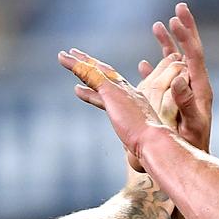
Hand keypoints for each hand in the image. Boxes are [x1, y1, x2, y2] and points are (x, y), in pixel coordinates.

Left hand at [60, 48, 181, 171]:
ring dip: (78, 62)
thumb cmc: (152, 148)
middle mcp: (129, 91)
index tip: (94, 74)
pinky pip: (89, 74)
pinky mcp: (110, 92)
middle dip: (92, 64)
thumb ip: (136, 147)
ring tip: (63, 55)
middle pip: (107, 73)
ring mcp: (120, 90)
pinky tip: (64, 60)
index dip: (104, 79)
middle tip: (76, 56)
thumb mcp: (142, 144)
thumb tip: (136, 162)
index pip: (117, 86)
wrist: (154, 142)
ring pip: (95, 70)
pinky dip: (76, 66)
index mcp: (138, 101)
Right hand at [141, 3, 212, 151]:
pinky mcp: (173, 100)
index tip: (176, 17)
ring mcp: (184, 91)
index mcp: (199, 87)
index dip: (186, 35)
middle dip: (183, 30)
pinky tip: (144, 62)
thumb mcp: (192, 125)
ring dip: (167, 44)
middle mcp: (193, 85)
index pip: (194, 54)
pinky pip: (163, 78)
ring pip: (174, 62)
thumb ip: (186, 102)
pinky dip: (154, 67)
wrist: (193, 158)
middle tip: (179, 8)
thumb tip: (178, 78)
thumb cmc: (194, 145)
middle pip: (188, 51)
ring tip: (158, 26)